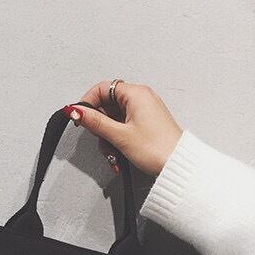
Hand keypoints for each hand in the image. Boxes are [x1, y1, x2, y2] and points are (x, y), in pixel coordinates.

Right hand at [63, 81, 182, 176]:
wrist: (178, 166)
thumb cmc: (157, 149)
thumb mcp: (120, 136)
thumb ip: (95, 122)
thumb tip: (76, 110)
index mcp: (136, 94)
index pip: (103, 89)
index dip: (88, 103)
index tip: (80, 118)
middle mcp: (141, 99)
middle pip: (107, 106)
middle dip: (100, 128)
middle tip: (102, 141)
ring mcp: (144, 112)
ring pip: (114, 120)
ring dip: (108, 139)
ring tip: (113, 154)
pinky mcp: (146, 124)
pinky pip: (124, 128)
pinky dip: (118, 141)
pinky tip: (119, 156)